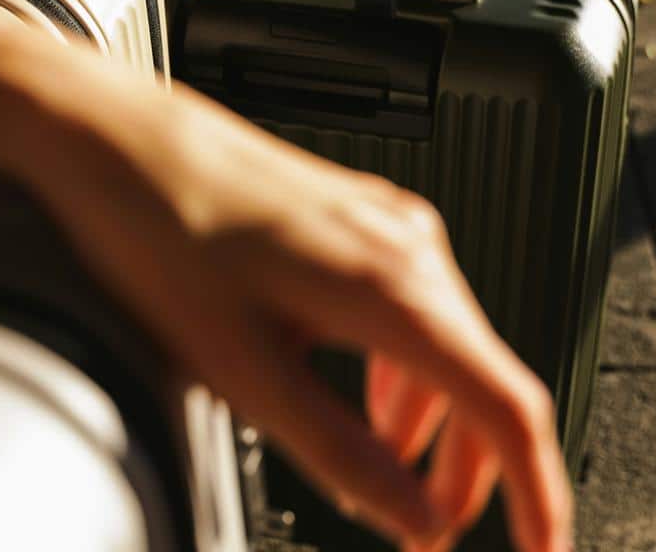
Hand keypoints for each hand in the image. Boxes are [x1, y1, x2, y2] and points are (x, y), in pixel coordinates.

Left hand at [0, 33, 573, 551]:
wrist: (119, 142)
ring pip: (449, 347)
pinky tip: (366, 401)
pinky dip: (403, 375)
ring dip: (434, 427)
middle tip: (433, 535)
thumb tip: (413, 516)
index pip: (507, 408)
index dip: (536, 495)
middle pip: (486, 380)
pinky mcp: (357, 221)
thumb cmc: (160, 231)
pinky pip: (413, 311)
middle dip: (471, 472)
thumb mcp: (245, 370)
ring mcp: (386, 226)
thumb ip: (339, 453)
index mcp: (394, 287)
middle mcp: (409, 248)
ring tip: (396, 481)